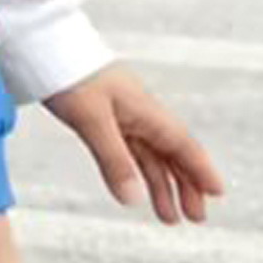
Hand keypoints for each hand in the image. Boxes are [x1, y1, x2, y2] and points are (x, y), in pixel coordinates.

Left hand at [40, 64, 224, 225]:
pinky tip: (138, 188)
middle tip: (195, 217)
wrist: (45, 45)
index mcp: (145, 110)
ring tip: (169, 216)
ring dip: (162, 184)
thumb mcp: (92, 120)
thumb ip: (113, 160)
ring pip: (151, 154)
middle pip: (171, 152)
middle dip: (186, 184)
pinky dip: (139, 170)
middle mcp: (140, 113)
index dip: (200, 169)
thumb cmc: (70, 74)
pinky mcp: (104, 117)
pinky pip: (130, 149)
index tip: (217, 192)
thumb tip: (133, 199)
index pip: (181, 144)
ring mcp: (123, 115)